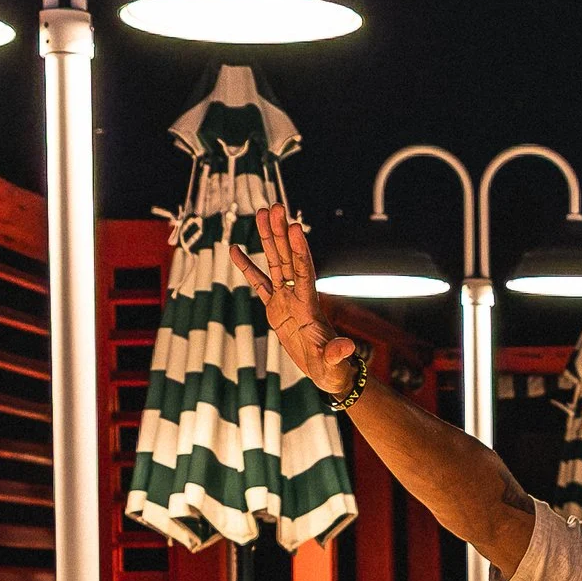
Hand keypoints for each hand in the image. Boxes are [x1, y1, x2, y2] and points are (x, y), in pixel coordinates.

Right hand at [238, 200, 359, 398]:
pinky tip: (234, 249)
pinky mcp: (275, 308)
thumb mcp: (332, 364)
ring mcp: (286, 300)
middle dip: (281, 233)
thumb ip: (337, 354)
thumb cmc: (331, 369)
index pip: (303, 273)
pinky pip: (259, 283)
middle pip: (288, 258)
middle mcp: (298, 296)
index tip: (294, 227)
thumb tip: (347, 348)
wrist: (327, 373)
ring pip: (274, 263)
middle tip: (275, 206)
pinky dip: (247, 267)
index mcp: (309, 306)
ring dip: (268, 239)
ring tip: (260, 213)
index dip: (299, 251)